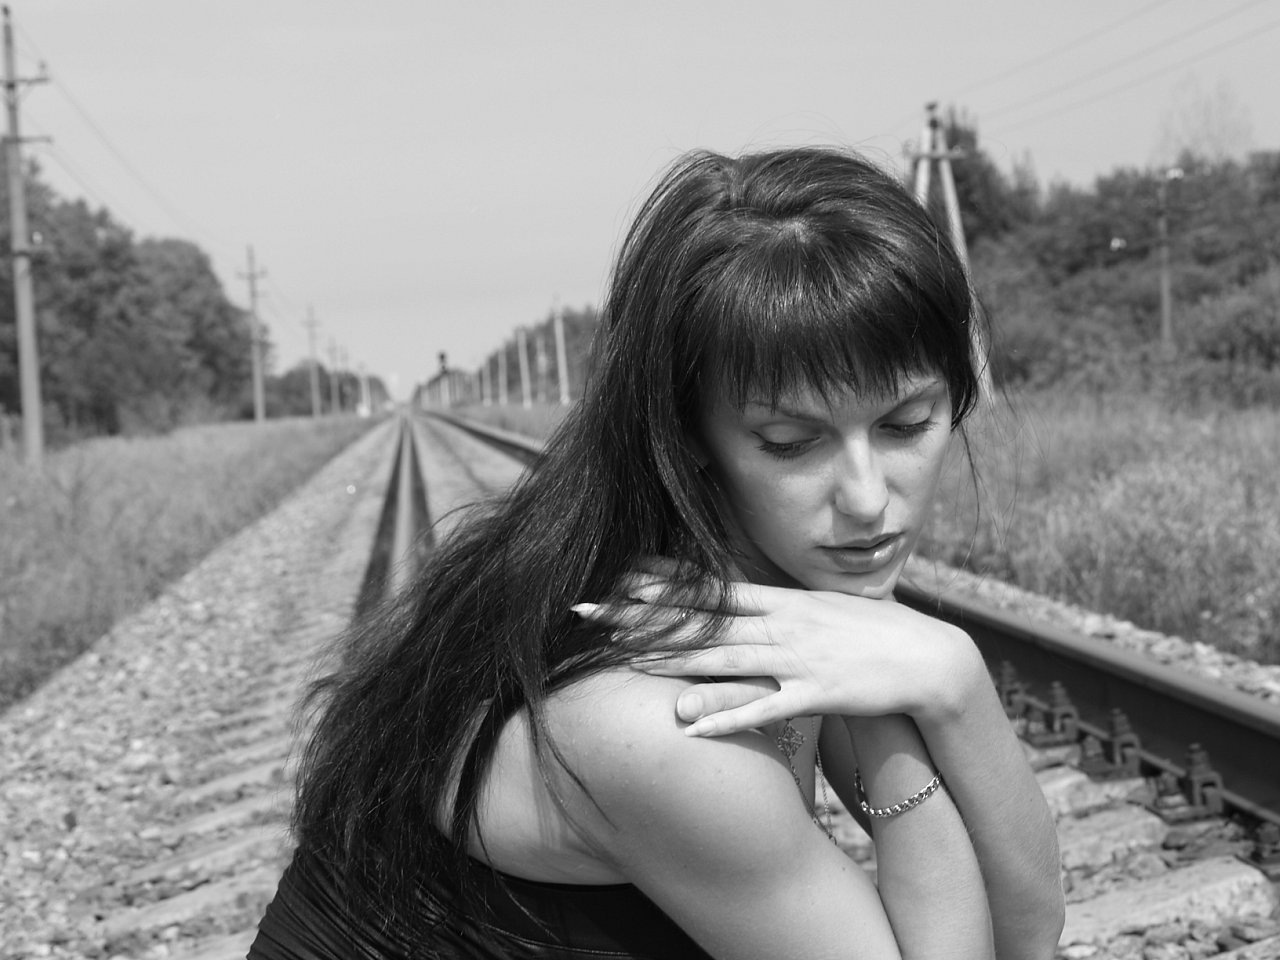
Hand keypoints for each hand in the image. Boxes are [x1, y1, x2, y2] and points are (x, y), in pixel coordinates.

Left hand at [574, 572, 981, 735]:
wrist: (930, 658)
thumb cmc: (871, 634)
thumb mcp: (820, 610)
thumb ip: (778, 607)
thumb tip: (741, 602)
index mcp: (782, 602)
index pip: (712, 590)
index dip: (663, 586)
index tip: (618, 581)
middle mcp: (783, 624)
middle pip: (703, 621)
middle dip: (646, 618)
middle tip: (595, 615)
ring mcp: (797, 658)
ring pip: (724, 659)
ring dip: (672, 662)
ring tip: (624, 664)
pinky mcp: (816, 694)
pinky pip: (764, 707)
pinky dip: (727, 715)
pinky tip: (690, 724)